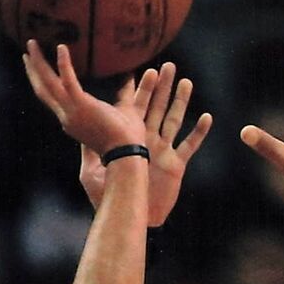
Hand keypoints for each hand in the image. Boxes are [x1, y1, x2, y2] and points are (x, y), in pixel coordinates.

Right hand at [22, 40, 151, 157]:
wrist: (127, 152)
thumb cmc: (128, 138)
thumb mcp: (123, 110)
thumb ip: (124, 93)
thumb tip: (130, 74)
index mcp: (73, 120)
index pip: (52, 99)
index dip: (43, 83)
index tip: (38, 68)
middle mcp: (66, 116)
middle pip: (42, 90)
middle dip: (33, 71)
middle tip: (26, 52)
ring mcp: (71, 111)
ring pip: (47, 84)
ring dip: (38, 63)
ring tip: (32, 43)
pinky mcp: (81, 105)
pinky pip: (68, 81)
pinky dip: (64, 64)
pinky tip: (61, 47)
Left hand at [79, 61, 212, 225]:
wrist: (129, 217)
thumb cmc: (108, 199)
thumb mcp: (92, 171)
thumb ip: (88, 149)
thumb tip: (76, 129)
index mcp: (129, 140)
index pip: (133, 108)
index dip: (137, 89)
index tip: (139, 69)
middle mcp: (147, 142)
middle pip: (157, 107)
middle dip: (163, 87)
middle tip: (168, 65)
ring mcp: (163, 152)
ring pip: (175, 120)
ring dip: (181, 101)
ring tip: (186, 81)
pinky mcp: (176, 166)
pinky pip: (190, 146)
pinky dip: (199, 133)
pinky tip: (207, 117)